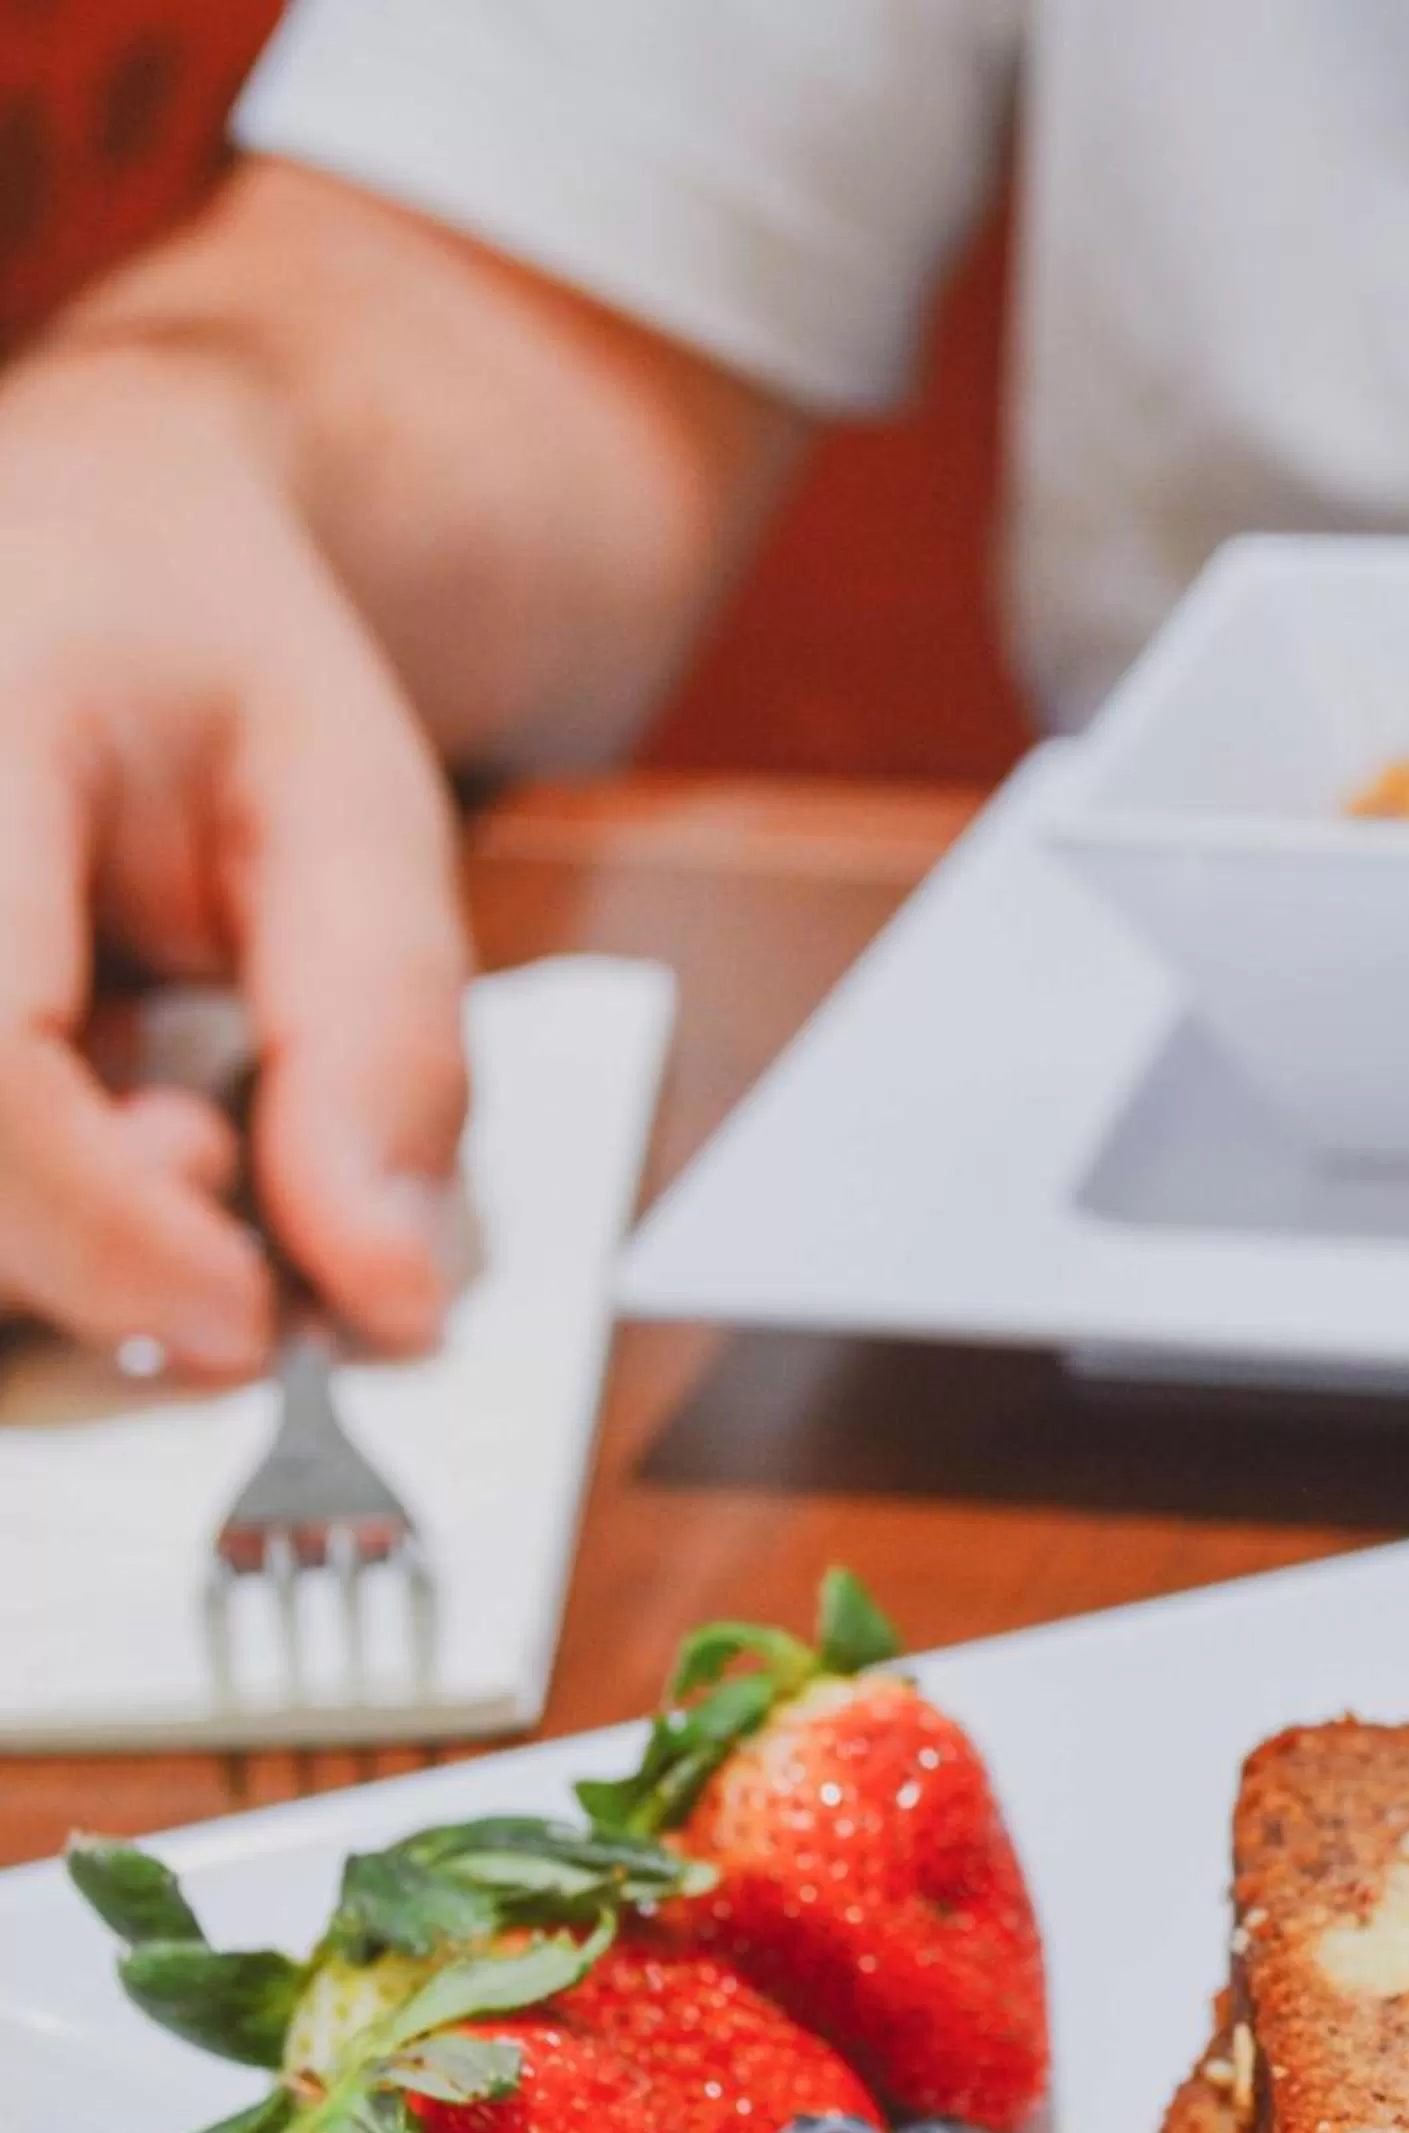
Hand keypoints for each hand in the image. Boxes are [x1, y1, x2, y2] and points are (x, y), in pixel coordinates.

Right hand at [0, 339, 469, 1379]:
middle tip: (223, 1159)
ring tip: (160, 1108)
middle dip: (84, 1245)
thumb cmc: (220, 662)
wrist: (95, 547)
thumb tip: (384, 1300)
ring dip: (46, 1239)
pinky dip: (29, 1206)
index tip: (250, 1320)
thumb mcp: (362, 822)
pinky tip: (89, 1120)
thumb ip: (379, 1052)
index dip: (104, 1228)